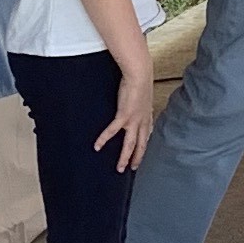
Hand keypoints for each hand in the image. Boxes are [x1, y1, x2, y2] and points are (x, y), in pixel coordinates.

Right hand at [98, 52, 156, 171]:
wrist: (139, 74)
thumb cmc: (140, 79)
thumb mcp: (143, 94)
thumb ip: (141, 101)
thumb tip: (139, 100)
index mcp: (147, 115)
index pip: (146, 135)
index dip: (144, 146)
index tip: (141, 153)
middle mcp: (142, 121)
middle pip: (141, 144)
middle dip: (137, 157)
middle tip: (133, 168)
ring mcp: (134, 120)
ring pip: (130, 144)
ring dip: (125, 157)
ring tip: (120, 168)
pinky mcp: (124, 116)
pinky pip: (112, 131)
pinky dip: (104, 139)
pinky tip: (97, 146)